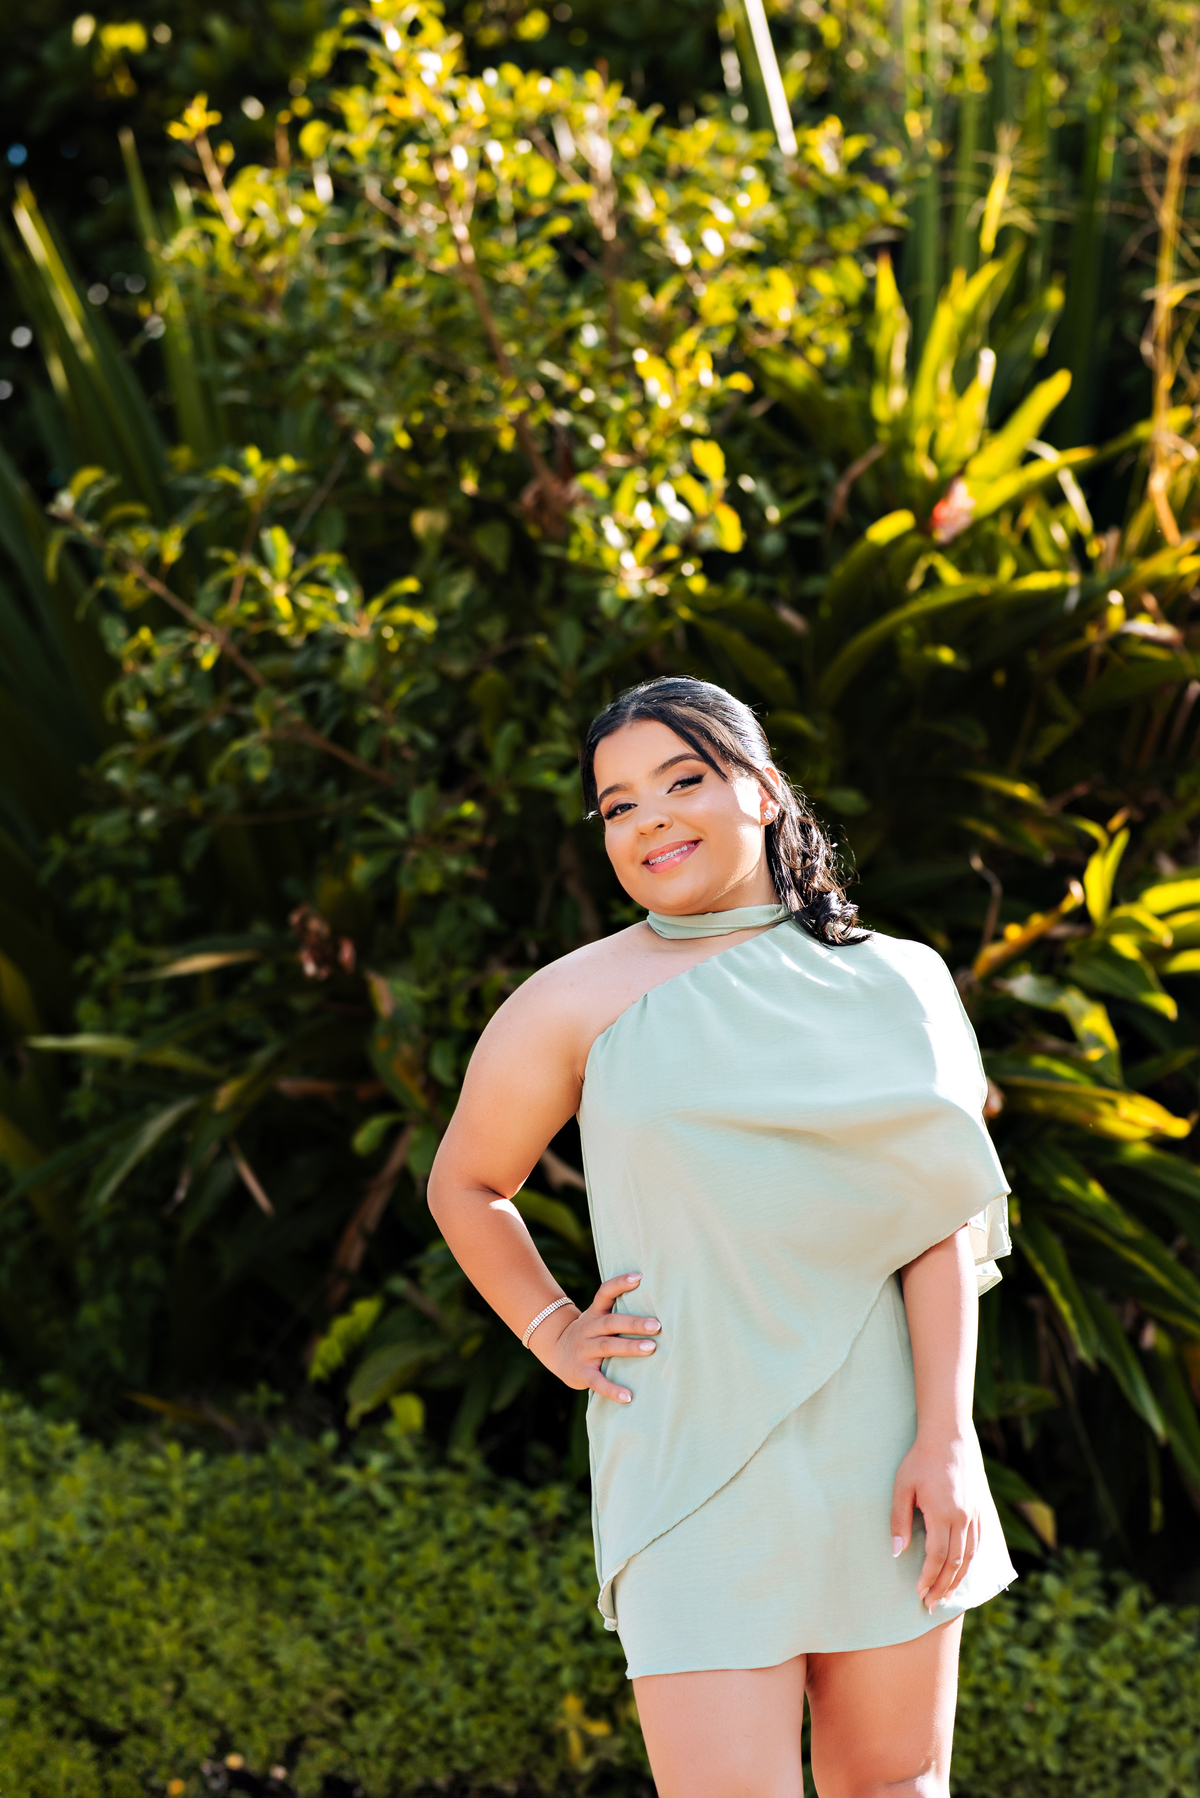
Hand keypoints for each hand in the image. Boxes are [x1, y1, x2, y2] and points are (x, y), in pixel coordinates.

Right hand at [535, 1273, 659, 1402]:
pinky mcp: (582, 1372)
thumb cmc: (590, 1332)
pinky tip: (628, 1396)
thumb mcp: (598, 1317)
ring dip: (629, 1347)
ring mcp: (584, 1350)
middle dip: (634, 1323)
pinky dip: (613, 1389)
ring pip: (607, 1347)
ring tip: (651, 1348)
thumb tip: (659, 1304)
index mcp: (594, 1313)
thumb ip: (619, 1311)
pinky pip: (598, 1381)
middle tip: (657, 1325)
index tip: (639, 1277)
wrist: (556, 1351)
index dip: (620, 1284)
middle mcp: (588, 1329)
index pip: (605, 1293)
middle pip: (611, 1322)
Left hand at [890, 1433, 980, 1611]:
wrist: (948, 1436)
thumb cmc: (920, 1460)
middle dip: (943, 1587)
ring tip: (946, 1595)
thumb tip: (899, 1552)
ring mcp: (975, 1515)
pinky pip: (978, 1544)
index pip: (936, 1557)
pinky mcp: (981, 1510)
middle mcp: (963, 1518)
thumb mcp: (902, 1487)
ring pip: (970, 1557)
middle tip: (931, 1604)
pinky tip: (961, 1571)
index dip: (928, 1578)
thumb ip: (899, 1520)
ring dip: (958, 1579)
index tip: (919, 1592)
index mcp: (942, 1514)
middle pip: (955, 1564)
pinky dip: (970, 1562)